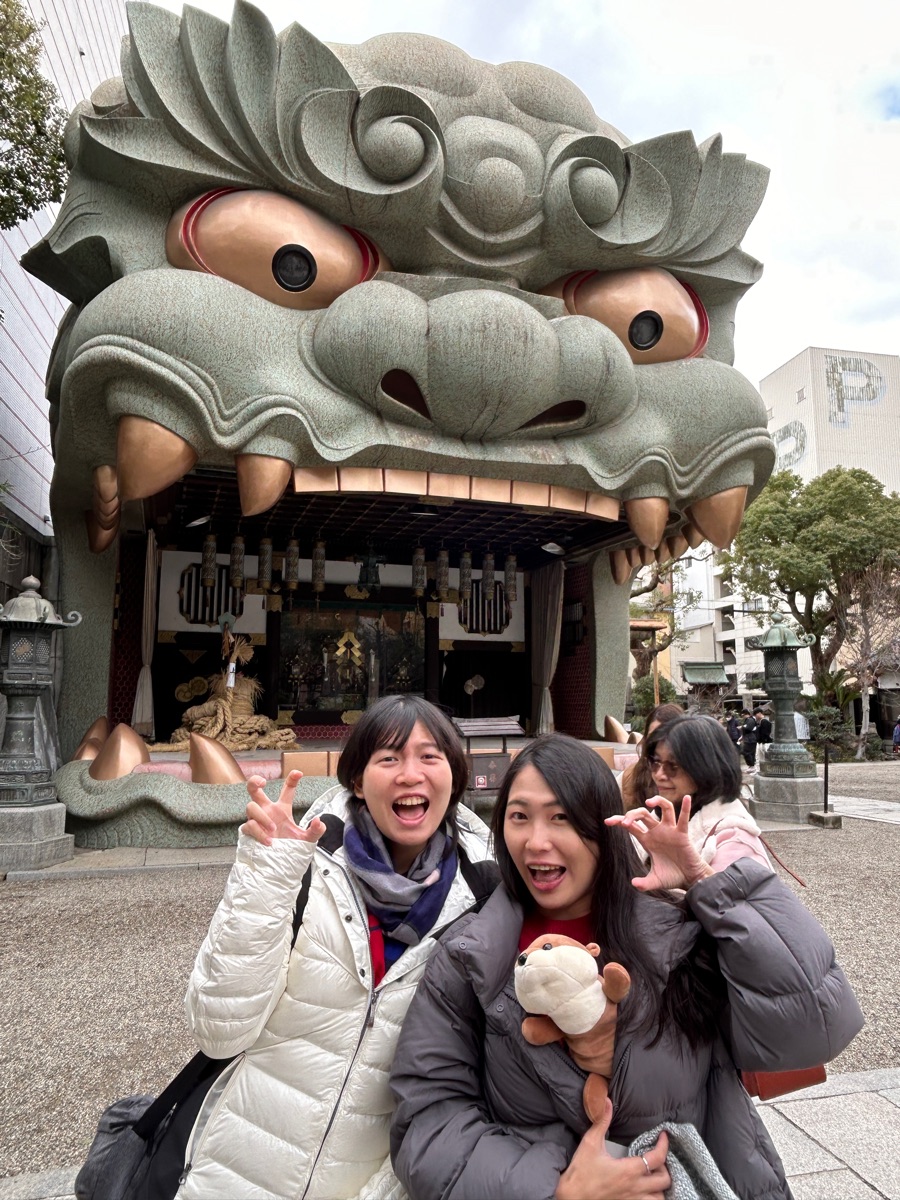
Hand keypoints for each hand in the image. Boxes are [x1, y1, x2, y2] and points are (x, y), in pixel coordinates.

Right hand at [241, 771, 325, 846]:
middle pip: (254, 790)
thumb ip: (316, 830)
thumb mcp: (307, 839)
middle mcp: (267, 811)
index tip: (299, 773)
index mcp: (281, 809)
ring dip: (263, 817)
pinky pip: (249, 826)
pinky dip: (259, 832)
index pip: (286, 790)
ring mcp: (256, 820)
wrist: (279, 865)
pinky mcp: (248, 831)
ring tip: (273, 828)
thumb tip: (319, 820)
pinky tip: (269, 841)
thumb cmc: (291, 848)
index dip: (292, 779)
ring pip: (251, 806)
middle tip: (262, 782)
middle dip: (254, 782)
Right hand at [555, 1100, 669, 1199]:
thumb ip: (601, 1122)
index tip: (663, 1136)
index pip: (657, 1158)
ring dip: (660, 1186)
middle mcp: (635, 1188)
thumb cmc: (580, 1171)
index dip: (664, 1145)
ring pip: (660, 1198)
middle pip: (664, 1180)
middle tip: (657, 1157)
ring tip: (654, 1175)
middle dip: (666, 1167)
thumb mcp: (590, 1143)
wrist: (571, 1197)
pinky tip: (646, 1190)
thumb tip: (606, 1101)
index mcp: (628, 1171)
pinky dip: (652, 1197)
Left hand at [605, 795, 713, 890]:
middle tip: (625, 822)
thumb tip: (633, 884)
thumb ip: (644, 884)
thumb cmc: (672, 877)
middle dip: (632, 815)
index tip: (607, 821)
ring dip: (657, 801)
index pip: (631, 826)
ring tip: (649, 802)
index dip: (619, 821)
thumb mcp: (655, 880)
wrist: (689, 879)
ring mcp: (670, 831)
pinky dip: (686, 808)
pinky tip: (687, 798)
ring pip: (664, 809)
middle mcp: (657, 832)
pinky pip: (684, 818)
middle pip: (643, 814)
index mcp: (647, 840)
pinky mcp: (682, 834)